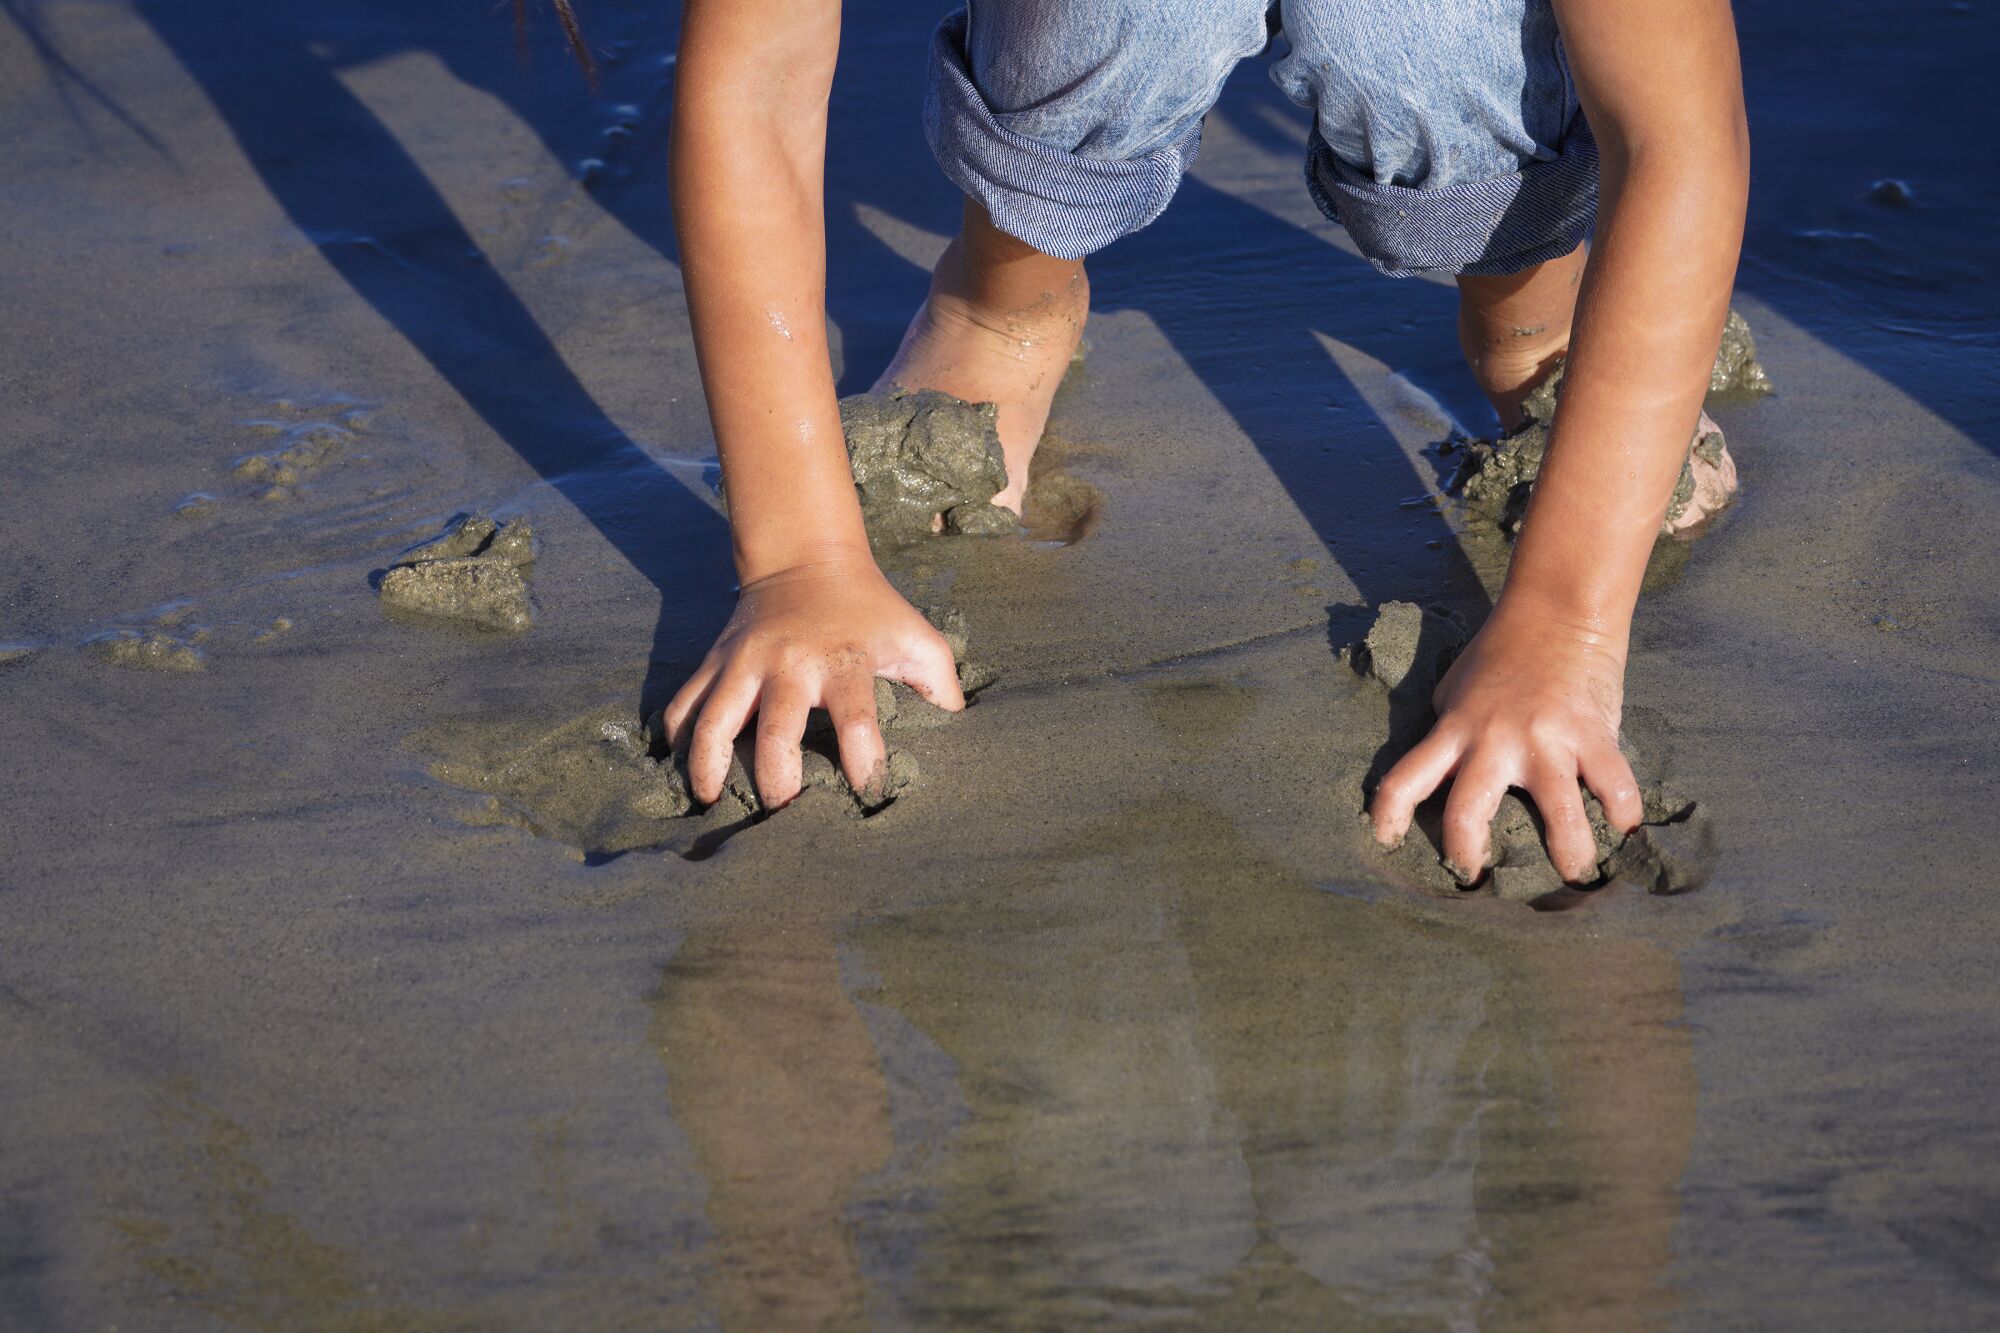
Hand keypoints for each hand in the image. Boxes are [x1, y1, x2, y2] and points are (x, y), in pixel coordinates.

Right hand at [663, 556, 964, 807]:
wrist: (806, 558)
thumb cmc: (870, 610)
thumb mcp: (915, 636)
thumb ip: (940, 683)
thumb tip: (958, 733)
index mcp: (844, 660)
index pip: (856, 716)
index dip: (863, 758)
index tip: (867, 794)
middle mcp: (789, 663)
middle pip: (776, 728)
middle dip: (776, 776)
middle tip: (781, 812)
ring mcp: (744, 662)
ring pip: (712, 720)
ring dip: (708, 766)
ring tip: (712, 802)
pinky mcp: (714, 661)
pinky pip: (682, 703)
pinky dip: (676, 738)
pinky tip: (681, 770)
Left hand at [1369, 603, 1642, 882]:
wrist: (1558, 611)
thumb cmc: (1500, 652)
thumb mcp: (1455, 691)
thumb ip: (1448, 733)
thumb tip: (1441, 774)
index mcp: (1454, 730)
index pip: (1405, 778)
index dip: (1388, 816)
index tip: (1387, 842)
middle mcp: (1494, 740)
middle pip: (1468, 812)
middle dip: (1468, 856)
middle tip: (1476, 878)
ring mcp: (1547, 741)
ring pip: (1559, 815)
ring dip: (1569, 855)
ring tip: (1575, 877)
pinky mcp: (1593, 735)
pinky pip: (1614, 787)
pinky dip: (1625, 816)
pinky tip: (1628, 833)